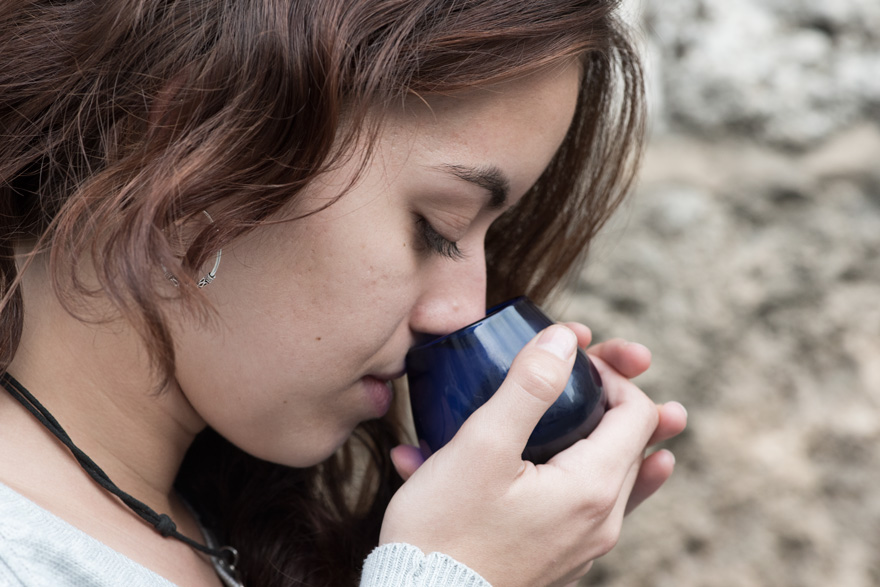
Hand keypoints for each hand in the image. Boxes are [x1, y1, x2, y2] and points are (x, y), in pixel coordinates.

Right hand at [383, 324, 686, 586]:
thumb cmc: (445, 527)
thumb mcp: (482, 445)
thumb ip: (528, 387)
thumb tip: (564, 341)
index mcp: (592, 488)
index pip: (639, 414)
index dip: (615, 376)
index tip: (574, 363)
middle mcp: (601, 523)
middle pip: (633, 444)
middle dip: (611, 398)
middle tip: (582, 370)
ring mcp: (583, 547)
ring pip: (617, 478)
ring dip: (609, 437)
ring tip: (612, 410)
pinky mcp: (560, 559)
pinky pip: (590, 509)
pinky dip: (587, 475)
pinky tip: (580, 468)